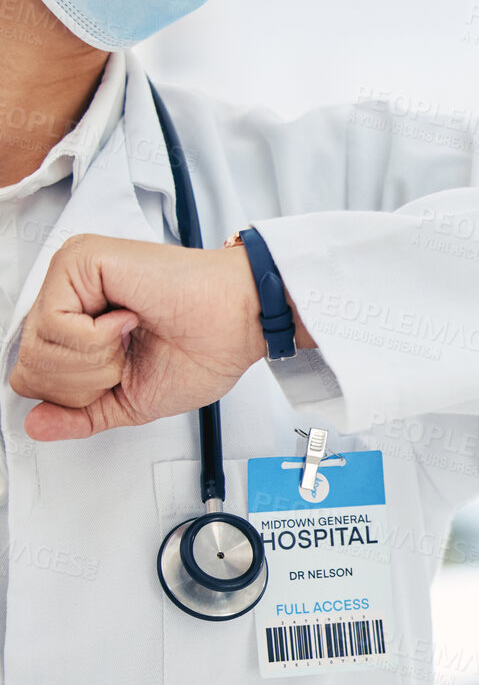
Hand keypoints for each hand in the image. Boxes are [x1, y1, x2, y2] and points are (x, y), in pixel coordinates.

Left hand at [8, 233, 265, 440]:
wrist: (242, 322)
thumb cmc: (205, 348)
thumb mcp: (130, 400)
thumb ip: (80, 414)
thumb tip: (34, 425)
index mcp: (76, 322)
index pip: (32, 375)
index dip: (76, 394)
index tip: (121, 373)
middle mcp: (68, 294)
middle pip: (29, 366)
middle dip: (85, 382)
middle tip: (127, 358)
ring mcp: (71, 274)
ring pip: (37, 347)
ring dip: (94, 360)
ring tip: (130, 337)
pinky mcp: (80, 259)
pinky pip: (53, 323)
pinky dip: (96, 338)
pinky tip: (128, 320)